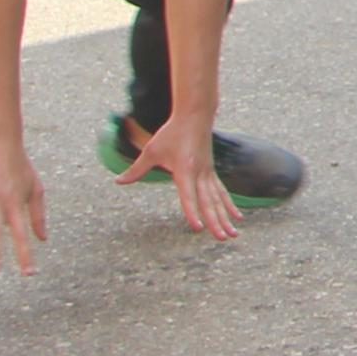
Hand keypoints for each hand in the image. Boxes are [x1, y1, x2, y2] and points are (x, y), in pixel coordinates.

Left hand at [112, 113, 243, 241]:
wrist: (195, 116)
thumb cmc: (171, 133)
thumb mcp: (151, 151)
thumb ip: (137, 169)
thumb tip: (118, 182)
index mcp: (185, 171)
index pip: (189, 196)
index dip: (192, 212)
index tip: (197, 228)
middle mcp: (200, 175)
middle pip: (209, 203)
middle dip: (215, 222)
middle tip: (222, 239)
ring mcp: (208, 174)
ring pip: (218, 201)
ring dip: (225, 219)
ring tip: (232, 235)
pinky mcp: (212, 173)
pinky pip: (222, 193)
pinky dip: (229, 206)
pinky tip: (237, 218)